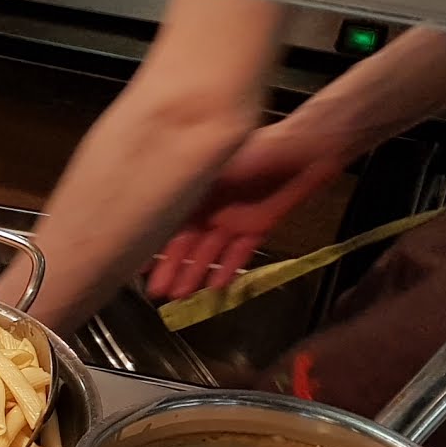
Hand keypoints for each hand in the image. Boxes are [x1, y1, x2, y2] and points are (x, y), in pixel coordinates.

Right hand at [144, 125, 348, 300]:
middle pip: (188, 244)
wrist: (305, 149)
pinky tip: (215, 289)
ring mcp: (234, 219)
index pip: (170, 224)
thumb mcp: (219, 167)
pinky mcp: (258, 227)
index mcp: (198, 191)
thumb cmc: (261, 150)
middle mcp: (212, 207)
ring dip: (195, 274)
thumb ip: (193, 189)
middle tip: (158, 293)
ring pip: (211, 253)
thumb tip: (161, 205)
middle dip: (172, 268)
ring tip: (181, 297)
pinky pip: (240, 253)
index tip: (140, 267)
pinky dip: (228, 270)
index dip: (156, 246)